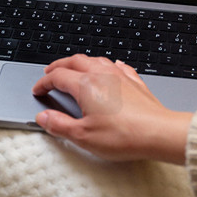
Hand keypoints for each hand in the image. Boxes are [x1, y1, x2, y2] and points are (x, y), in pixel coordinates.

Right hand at [32, 54, 191, 162]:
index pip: (58, 77)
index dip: (44, 82)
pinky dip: (107, 65)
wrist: (158, 132)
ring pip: (95, 60)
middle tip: (50, 72)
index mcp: (86, 86)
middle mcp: (102, 75)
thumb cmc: (124, 135)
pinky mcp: (135, 82)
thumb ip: (60, 125)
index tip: (39, 89)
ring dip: (81, 62)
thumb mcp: (84, 136)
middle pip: (75, 61)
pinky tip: (111, 68)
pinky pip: (118, 66)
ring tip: (75, 68)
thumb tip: (44, 118)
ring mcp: (120, 76)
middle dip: (59, 65)